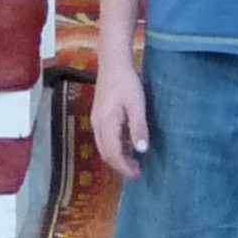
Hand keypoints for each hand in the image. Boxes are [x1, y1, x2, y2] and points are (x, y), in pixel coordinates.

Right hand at [91, 57, 149, 176]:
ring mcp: (96, 120)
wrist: (113, 63)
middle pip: (106, 153)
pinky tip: (126, 144)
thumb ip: (138, 128)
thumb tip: (141, 150)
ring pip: (103, 146)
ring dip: (116, 157)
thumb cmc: (127, 83)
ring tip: (132, 161)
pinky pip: (103, 138)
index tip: (137, 174)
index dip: (125, 167)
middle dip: (120, 165)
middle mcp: (97, 125)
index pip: (114, 154)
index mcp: (106, 124)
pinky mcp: (98, 115)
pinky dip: (114, 147)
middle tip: (137, 172)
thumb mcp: (137, 105)